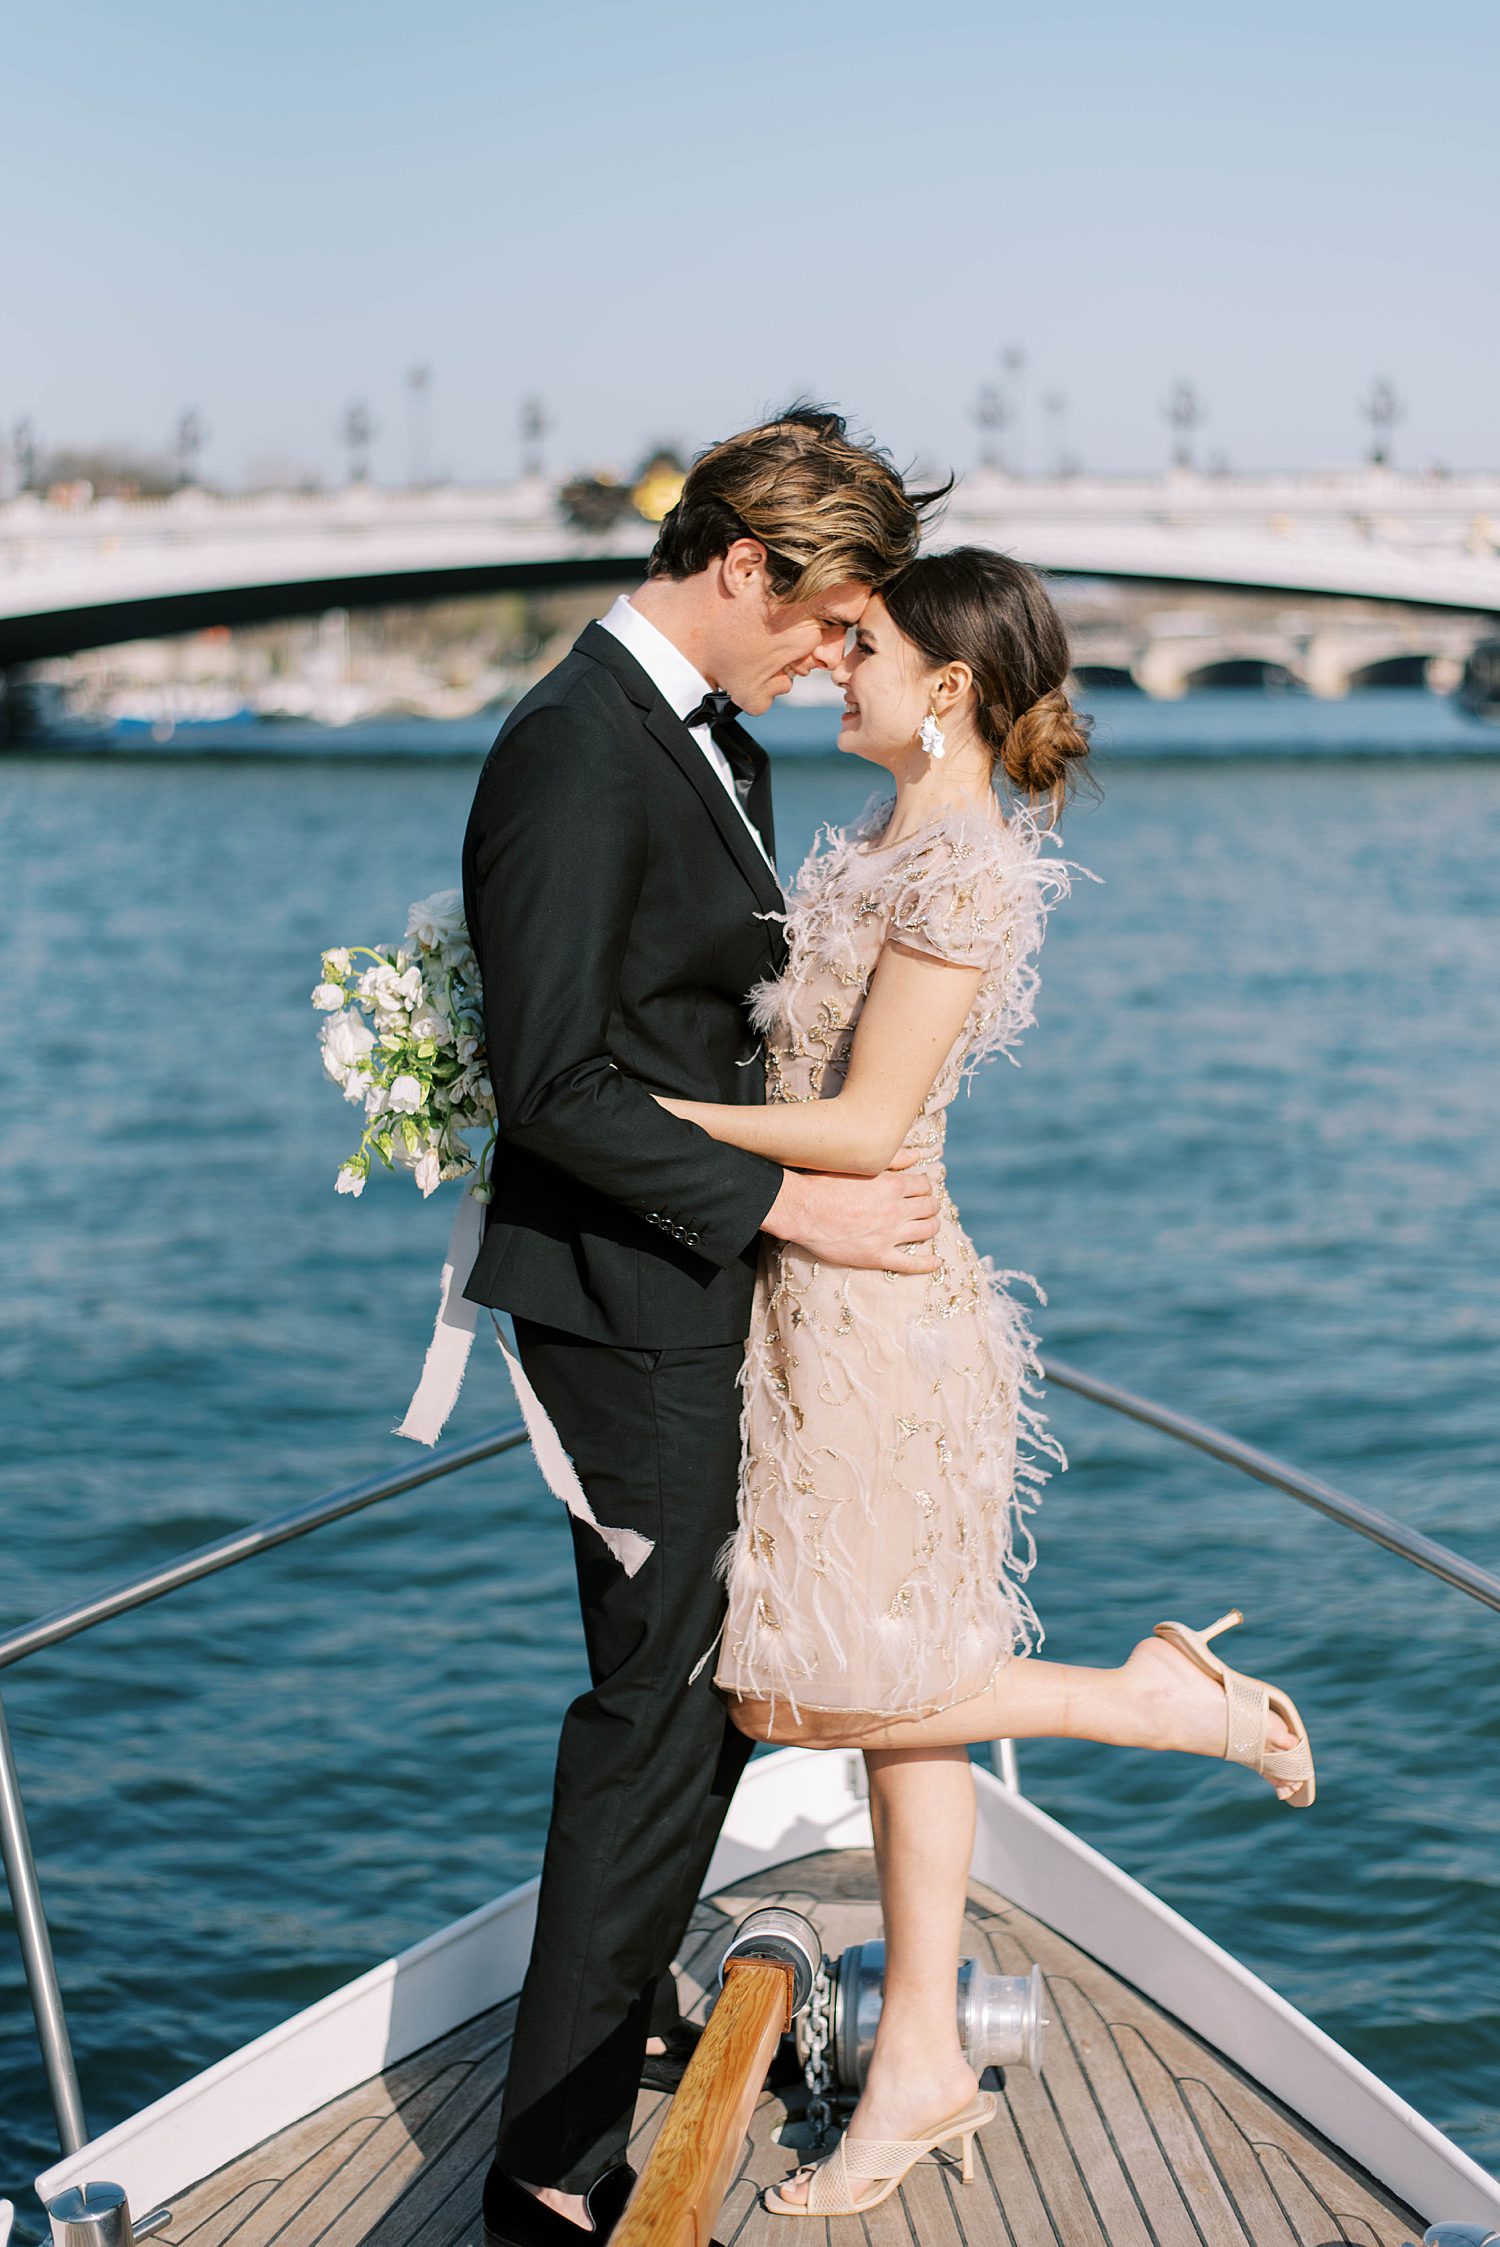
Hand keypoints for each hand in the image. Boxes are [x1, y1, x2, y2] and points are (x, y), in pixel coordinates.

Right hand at [762, 1149, 939, 1272]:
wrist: (800, 1209)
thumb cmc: (823, 1182)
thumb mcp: (858, 1164)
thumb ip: (891, 1158)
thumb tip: (917, 1156)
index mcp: (892, 1185)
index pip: (923, 1185)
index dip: (924, 1186)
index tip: (920, 1189)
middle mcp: (895, 1210)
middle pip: (928, 1207)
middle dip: (930, 1205)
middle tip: (927, 1206)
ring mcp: (888, 1235)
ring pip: (925, 1231)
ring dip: (932, 1226)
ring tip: (930, 1225)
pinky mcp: (877, 1256)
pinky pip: (910, 1263)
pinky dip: (927, 1263)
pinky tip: (935, 1261)